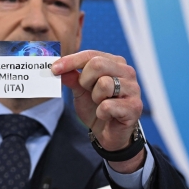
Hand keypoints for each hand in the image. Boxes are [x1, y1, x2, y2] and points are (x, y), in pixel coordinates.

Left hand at [52, 50, 143, 171]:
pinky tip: (106, 115)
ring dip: (95, 98)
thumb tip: (59, 68)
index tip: (54, 69)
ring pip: (104, 84)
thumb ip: (72, 78)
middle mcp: (127, 72)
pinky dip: (101, 112)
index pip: (91, 55)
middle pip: (97, 64)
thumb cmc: (96, 107)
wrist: (107, 133)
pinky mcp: (135, 106)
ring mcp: (133, 88)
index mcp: (114, 63)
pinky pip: (108, 105)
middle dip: (85, 80)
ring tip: (100, 104)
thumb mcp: (80, 91)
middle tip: (87, 92)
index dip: (71, 61)